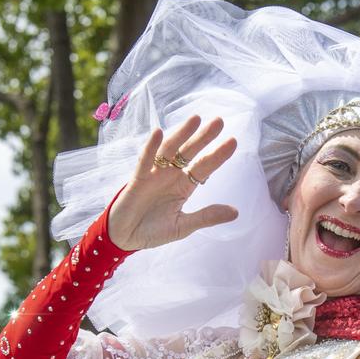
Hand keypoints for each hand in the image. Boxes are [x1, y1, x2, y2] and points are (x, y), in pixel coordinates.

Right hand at [108, 117, 237, 250]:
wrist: (124, 238)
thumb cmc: (153, 231)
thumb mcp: (183, 226)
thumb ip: (207, 217)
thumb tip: (236, 212)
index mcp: (184, 186)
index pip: (204, 167)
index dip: (217, 155)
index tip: (233, 141)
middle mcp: (171, 176)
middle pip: (189, 152)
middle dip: (203, 137)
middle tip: (219, 121)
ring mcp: (154, 174)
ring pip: (169, 150)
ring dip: (181, 134)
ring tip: (195, 119)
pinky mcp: (137, 178)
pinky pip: (145, 160)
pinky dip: (151, 147)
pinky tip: (159, 133)